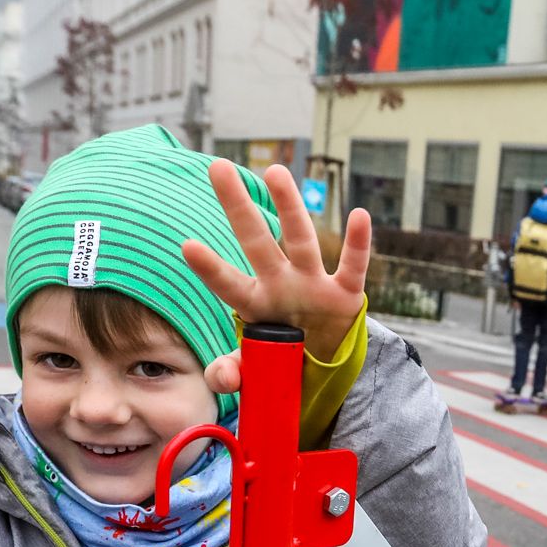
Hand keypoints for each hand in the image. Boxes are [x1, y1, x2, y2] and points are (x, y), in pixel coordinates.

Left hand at [184, 162, 371, 391]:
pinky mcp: (344, 293)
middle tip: (218, 167)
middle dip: (239, 208)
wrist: (323, 360)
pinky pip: (353, 266)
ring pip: (302, 241)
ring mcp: (313, 283)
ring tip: (276, 172)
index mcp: (254, 303)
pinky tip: (359, 215)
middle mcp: (280, 283)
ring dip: (290, 207)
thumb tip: (223, 379)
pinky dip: (358, 243)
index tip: (187, 245)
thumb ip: (231, 372)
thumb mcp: (254, 368)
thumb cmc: (280, 354)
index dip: (211, 268)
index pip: (229, 284)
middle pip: (257, 243)